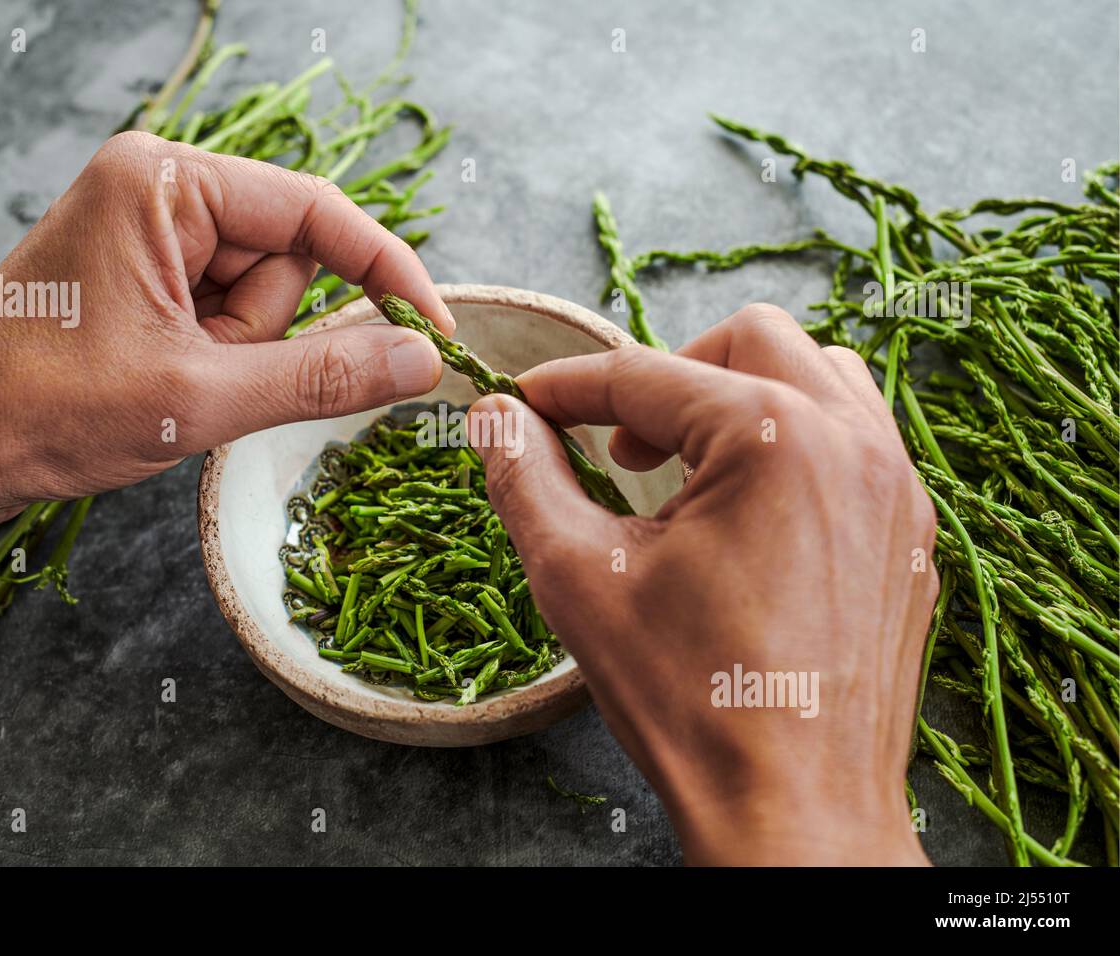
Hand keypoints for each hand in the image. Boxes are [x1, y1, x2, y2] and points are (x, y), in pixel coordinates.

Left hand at [0, 131, 447, 658]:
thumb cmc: (48, 411)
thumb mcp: (202, 396)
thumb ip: (323, 376)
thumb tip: (419, 360)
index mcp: (163, 183)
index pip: (315, 212)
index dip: (386, 272)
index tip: (433, 333)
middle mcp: (156, 187)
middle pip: (285, 258)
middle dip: (265, 333)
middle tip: (207, 377)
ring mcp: (146, 227)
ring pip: (257, 293)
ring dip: (236, 353)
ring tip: (170, 382)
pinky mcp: (141, 269)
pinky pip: (221, 309)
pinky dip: (215, 355)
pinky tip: (160, 379)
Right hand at [469, 304, 937, 864]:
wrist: (795, 812)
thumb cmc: (688, 700)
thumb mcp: (578, 578)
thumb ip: (525, 479)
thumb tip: (493, 419)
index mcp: (774, 439)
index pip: (647, 375)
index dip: (568, 387)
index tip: (524, 406)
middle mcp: (853, 443)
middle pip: (748, 339)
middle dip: (667, 376)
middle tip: (618, 446)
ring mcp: (896, 488)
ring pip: (816, 376)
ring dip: (740, 398)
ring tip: (687, 471)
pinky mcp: (909, 534)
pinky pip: (855, 442)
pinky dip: (793, 445)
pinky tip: (746, 515)